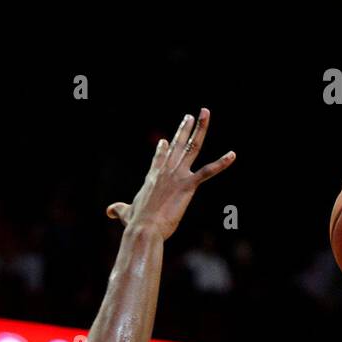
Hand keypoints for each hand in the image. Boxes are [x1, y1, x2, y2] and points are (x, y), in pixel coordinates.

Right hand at [107, 109, 234, 240]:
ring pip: (192, 147)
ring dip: (200, 129)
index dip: (163, 150)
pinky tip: (233, 155)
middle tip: (190, 116)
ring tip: (205, 113)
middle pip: (177, 145)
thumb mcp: (125, 213)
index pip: (159, 158)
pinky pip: (208, 171)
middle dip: (184, 129)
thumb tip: (108, 211)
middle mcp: (165, 171)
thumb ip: (118, 209)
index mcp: (152, 178)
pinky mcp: (188, 185)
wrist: (143, 228)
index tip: (166, 140)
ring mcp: (177, 176)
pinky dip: (222, 163)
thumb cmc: (135, 223)